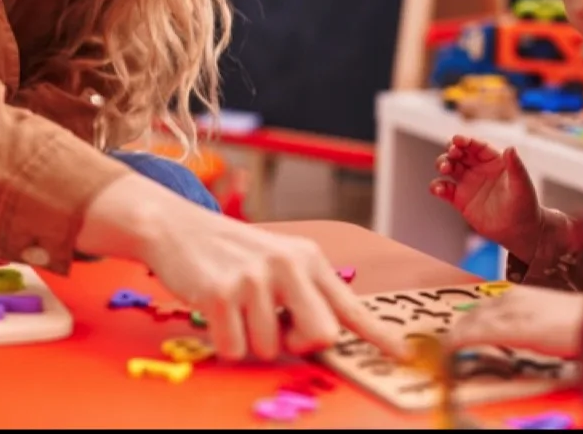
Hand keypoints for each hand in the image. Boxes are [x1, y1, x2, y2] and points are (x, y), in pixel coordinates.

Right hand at [78, 174, 408, 364]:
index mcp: (309, 259)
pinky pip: (235, 350)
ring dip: (251, 341)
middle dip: (297, 344)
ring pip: (269, 349)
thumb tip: (329, 337)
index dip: (379, 337)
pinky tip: (218, 312)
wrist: (178, 227)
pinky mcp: (220, 293)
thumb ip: (307, 295)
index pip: (351, 307)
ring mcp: (254, 278)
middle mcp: (288, 265)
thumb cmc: (232, 252)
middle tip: (276, 326)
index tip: (404, 356)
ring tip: (238, 308)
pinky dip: (225, 343)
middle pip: (320, 336)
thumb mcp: (279, 261)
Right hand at [429, 135, 541, 255]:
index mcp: (494, 160)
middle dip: (451, 150)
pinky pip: (444, 189)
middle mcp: (478, 168)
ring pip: (449, 167)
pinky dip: (437, 187)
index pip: (476, 146)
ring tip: (445, 169)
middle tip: (451, 154)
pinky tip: (438, 189)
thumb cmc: (525, 205)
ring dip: (443, 163)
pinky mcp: (459, 199)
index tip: (456, 140)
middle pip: (459, 153)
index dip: (465, 141)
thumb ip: (516, 167)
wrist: (519, 231)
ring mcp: (467, 183)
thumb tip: (511, 148)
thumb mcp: (522, 185)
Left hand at [444, 284, 582, 358]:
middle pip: (472, 315)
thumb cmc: (582, 320)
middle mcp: (512, 299)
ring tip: (442, 353)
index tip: (454, 336)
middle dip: (456, 330)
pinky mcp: (517, 327)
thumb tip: (514, 334)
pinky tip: (451, 350)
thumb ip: (527, 320)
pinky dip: (462, 341)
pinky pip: (479, 334)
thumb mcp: (548, 315)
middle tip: (442, 347)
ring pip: (471, 323)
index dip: (465, 323)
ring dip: (455, 337)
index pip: (482, 308)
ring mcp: (513, 312)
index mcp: (519, 294)